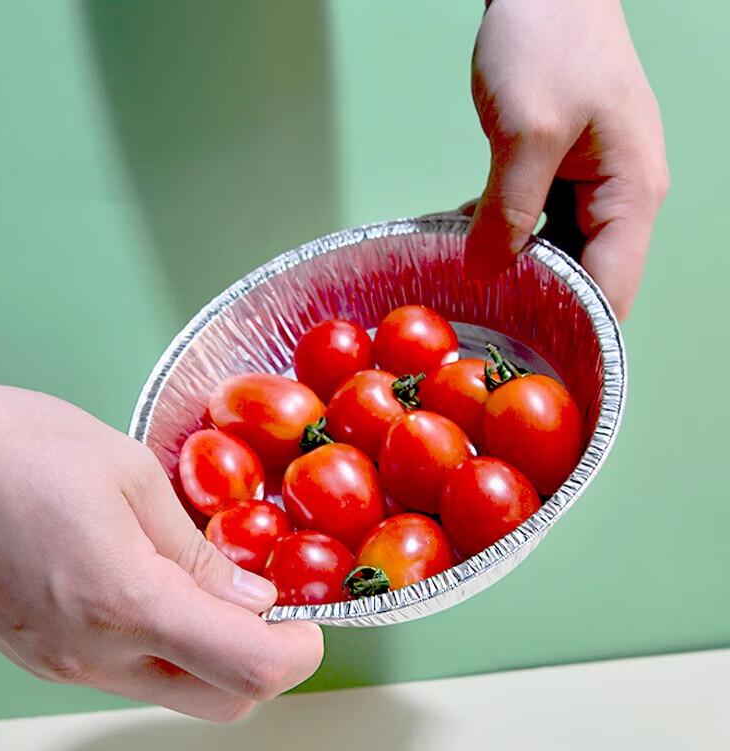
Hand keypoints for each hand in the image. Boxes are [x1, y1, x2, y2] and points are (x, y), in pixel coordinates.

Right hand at [0, 361, 322, 720]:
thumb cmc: (16, 447)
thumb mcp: (129, 474)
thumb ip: (198, 549)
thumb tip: (251, 596)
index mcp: (124, 600)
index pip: (246, 669)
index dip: (298, 652)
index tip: (311, 621)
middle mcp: (91, 655)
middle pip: (218, 702)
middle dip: (264, 663)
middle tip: (276, 605)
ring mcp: (62, 665)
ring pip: (174, 690)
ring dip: (215, 654)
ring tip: (219, 587)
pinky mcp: (43, 657)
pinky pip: (128, 673)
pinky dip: (167, 645)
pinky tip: (164, 590)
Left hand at [465, 0, 668, 319]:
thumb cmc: (550, 40)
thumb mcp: (525, 133)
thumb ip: (508, 212)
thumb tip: (486, 272)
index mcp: (631, 196)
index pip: (612, 292)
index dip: (574, 332)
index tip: (528, 359)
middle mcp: (621, 200)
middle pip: (586, 281)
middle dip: (538, 306)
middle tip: (484, 327)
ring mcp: (593, 188)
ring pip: (558, 256)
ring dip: (517, 272)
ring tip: (469, 287)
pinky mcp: (564, 175)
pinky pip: (539, 225)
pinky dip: (507, 238)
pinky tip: (470, 242)